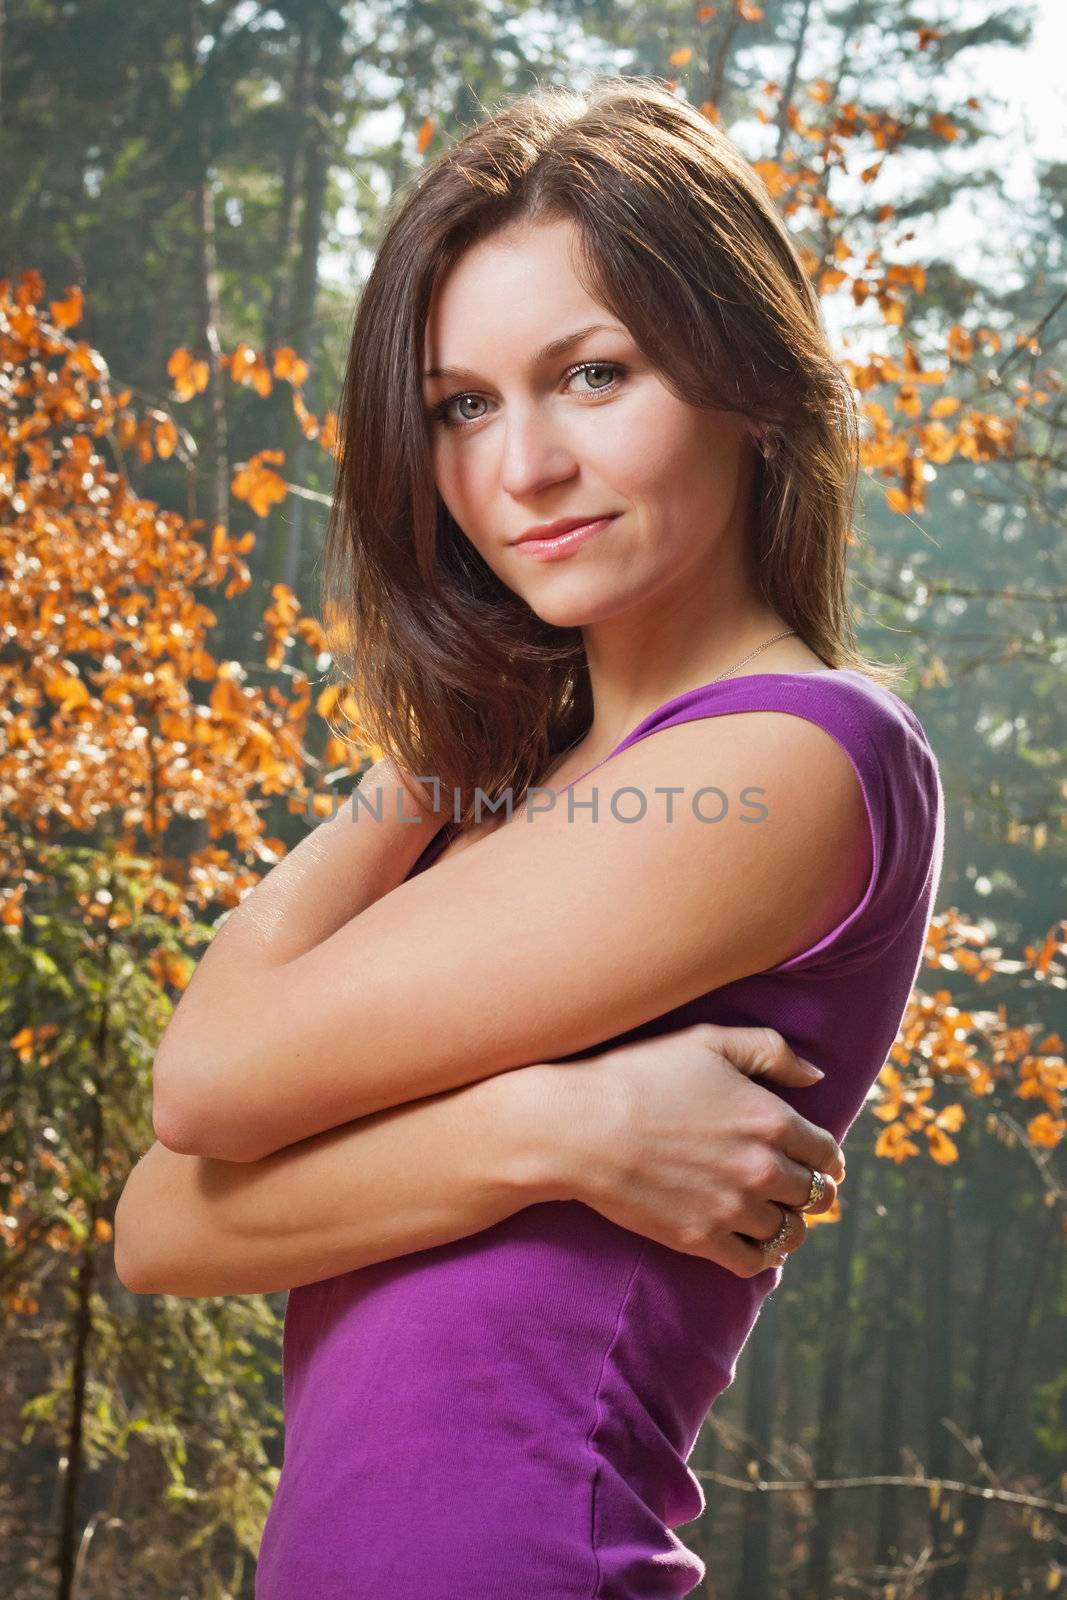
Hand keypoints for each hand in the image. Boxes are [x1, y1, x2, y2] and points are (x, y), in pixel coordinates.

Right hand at [552, 1022, 844, 1277]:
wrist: (579, 1127)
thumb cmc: (639, 1074)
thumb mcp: (708, 1040)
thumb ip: (771, 1050)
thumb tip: (816, 1075)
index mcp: (769, 1118)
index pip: (826, 1151)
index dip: (827, 1158)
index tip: (821, 1162)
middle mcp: (761, 1167)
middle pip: (815, 1195)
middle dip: (814, 1191)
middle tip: (802, 1190)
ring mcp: (732, 1207)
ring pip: (790, 1232)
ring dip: (790, 1224)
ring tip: (778, 1217)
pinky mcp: (701, 1238)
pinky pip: (754, 1263)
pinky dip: (762, 1257)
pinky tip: (755, 1245)